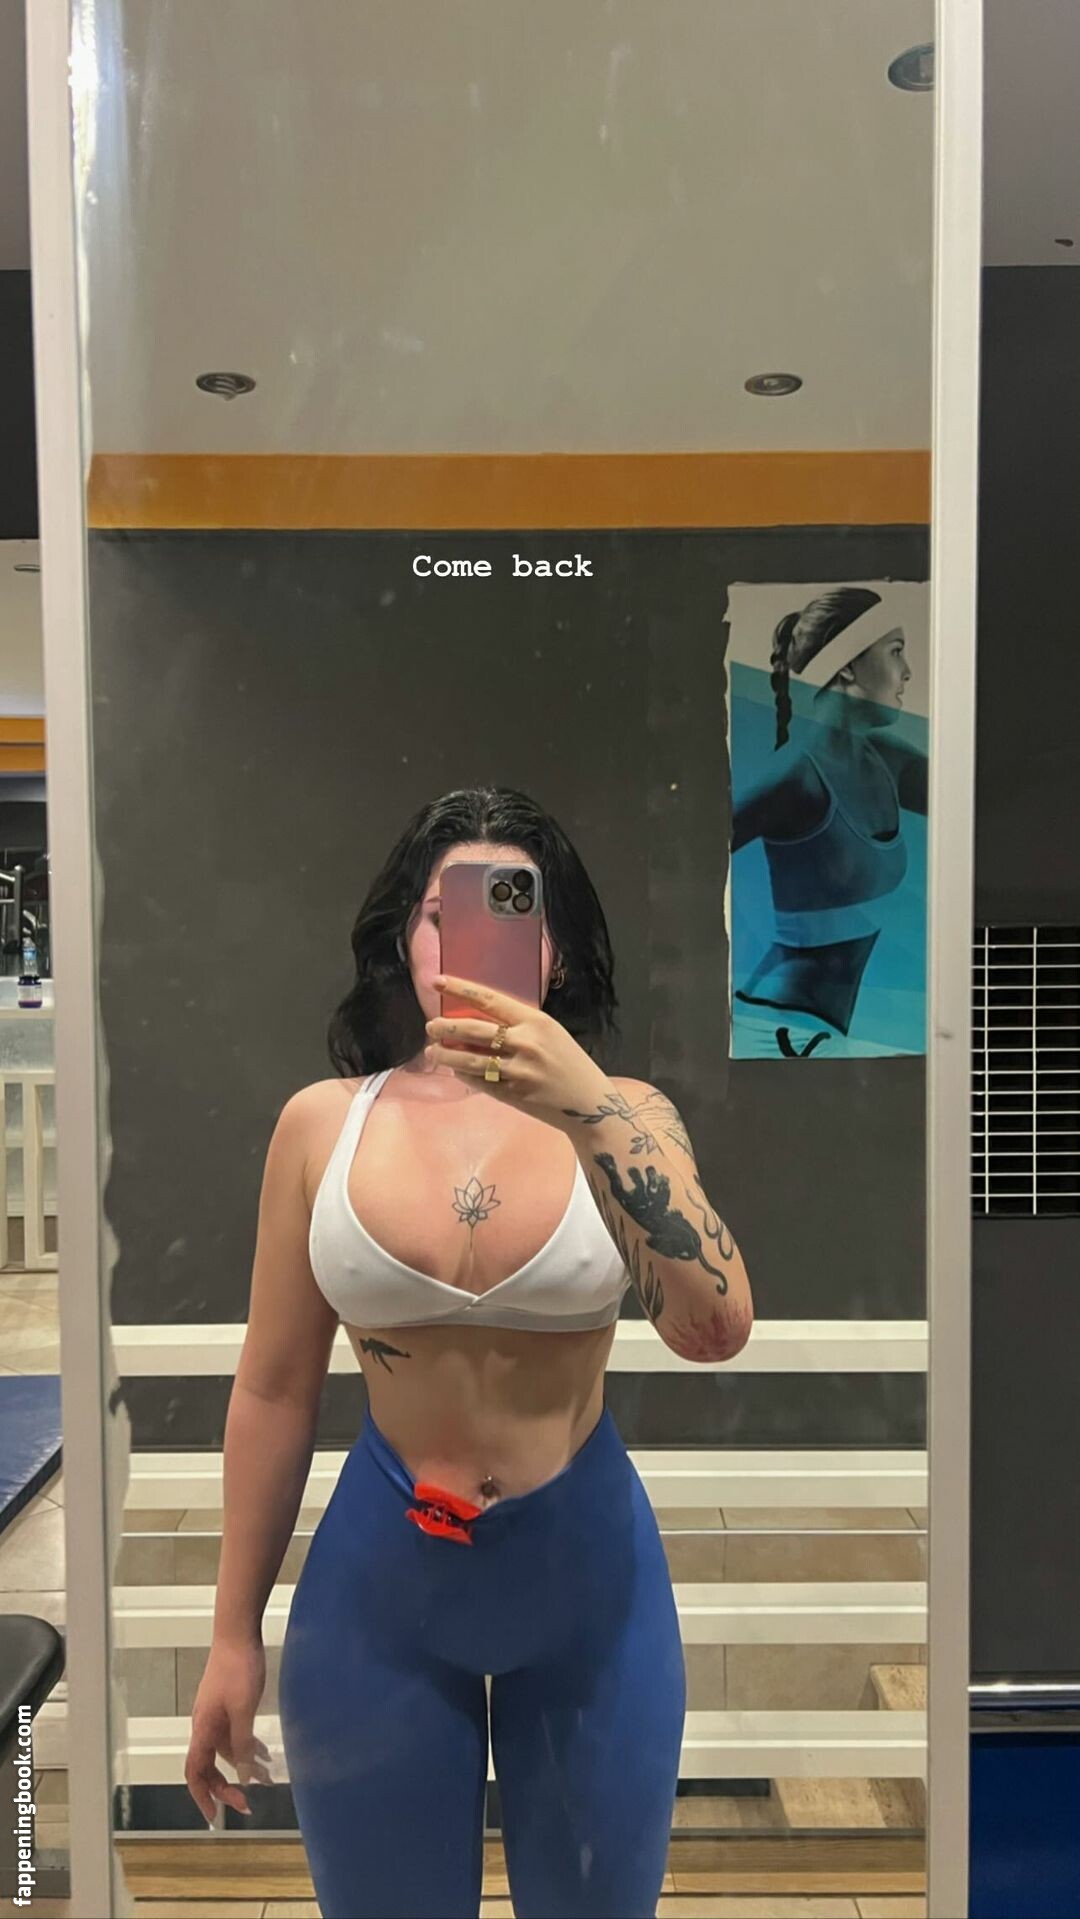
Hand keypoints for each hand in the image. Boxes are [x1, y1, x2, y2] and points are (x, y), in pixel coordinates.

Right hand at [184, 1639, 271, 1823]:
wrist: (237, 1633)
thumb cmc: (238, 1667)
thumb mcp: (243, 1709)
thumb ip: (242, 1743)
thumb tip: (243, 1776)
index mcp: (203, 1729)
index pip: (195, 1773)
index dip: (201, 1797)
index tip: (213, 1817)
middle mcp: (204, 1725)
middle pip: (209, 1767)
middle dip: (226, 1788)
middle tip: (248, 1804)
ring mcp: (214, 1714)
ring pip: (225, 1752)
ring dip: (242, 1767)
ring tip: (266, 1779)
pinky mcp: (225, 1704)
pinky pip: (233, 1735)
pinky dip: (247, 1748)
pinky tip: (265, 1753)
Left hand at [425, 974, 610, 1129]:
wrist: (589, 1101)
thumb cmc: (569, 1062)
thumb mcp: (550, 1033)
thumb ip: (519, 1026)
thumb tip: (479, 1019)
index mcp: (535, 1021)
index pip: (489, 1000)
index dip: (460, 989)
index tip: (437, 982)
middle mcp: (525, 1043)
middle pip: (473, 1030)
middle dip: (445, 1028)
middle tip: (431, 1026)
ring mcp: (518, 1071)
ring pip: (470, 1061)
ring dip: (447, 1056)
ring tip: (433, 1052)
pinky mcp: (513, 1094)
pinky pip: (480, 1082)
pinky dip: (465, 1076)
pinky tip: (456, 1071)